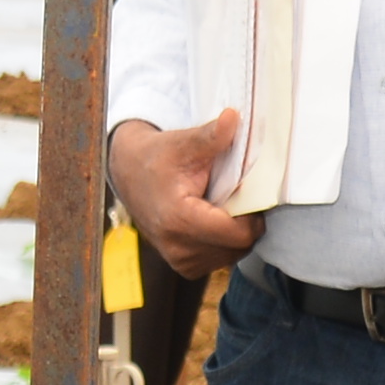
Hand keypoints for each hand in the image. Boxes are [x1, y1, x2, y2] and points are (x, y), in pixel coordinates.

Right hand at [109, 112, 260, 277]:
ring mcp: (180, 261)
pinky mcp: (184, 267)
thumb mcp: (184, 143)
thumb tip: (233, 117)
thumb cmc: (158, 158)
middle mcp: (178, 248)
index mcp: (179, 220)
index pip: (238, 234)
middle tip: (235, 197)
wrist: (131, 174)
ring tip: (222, 207)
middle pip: (239, 246)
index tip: (245, 192)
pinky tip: (214, 220)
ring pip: (233, 255)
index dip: (253, 214)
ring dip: (236, 233)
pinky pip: (221, 260)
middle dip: (245, 222)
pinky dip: (225, 242)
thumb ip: (211, 135)